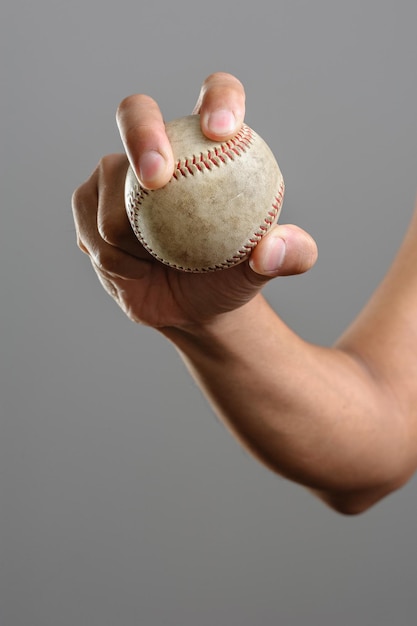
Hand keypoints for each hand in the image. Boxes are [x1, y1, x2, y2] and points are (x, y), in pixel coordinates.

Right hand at [72, 72, 317, 329]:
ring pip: (107, 187)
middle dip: (142, 135)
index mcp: (208, 145)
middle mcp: (159, 149)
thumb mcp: (264, 270)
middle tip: (157, 178)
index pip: (216, 96)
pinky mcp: (89, 203)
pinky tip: (133, 271)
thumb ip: (288, 255)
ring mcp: (117, 174)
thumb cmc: (229, 277)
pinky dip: (113, 256)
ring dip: (129, 234)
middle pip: (137, 112)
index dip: (218, 98)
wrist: (190, 308)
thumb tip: (272, 250)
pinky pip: (90, 223)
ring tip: (153, 262)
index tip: (223, 131)